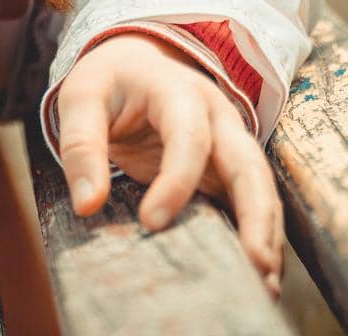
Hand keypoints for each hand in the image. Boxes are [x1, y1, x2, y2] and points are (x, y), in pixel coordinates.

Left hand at [55, 32, 283, 300]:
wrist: (133, 64)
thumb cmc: (108, 83)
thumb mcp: (81, 99)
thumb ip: (81, 146)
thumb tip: (87, 205)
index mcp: (177, 89)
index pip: (189, 135)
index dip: (176, 179)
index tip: (152, 222)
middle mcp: (216, 115)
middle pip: (247, 162)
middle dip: (255, 212)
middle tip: (255, 263)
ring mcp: (228, 143)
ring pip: (259, 187)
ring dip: (266, 233)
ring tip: (266, 283)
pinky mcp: (228, 170)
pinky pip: (251, 203)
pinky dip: (259, 236)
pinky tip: (261, 276)